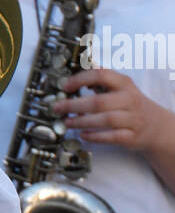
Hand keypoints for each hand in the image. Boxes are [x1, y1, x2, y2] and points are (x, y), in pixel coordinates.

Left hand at [53, 68, 167, 152]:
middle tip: (57, 108)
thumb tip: (73, 78)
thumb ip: (100, 82)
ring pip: (105, 120)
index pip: (101, 75)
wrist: (156, 126)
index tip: (65, 86)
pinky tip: (83, 135)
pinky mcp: (131, 136)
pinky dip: (96, 137)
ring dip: (82, 121)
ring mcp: (132, 119)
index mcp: (124, 83)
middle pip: (99, 102)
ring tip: (67, 122)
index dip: (81, 79)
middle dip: (74, 105)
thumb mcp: (120, 88)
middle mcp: (129, 99)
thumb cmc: (130, 105)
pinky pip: (112, 137)